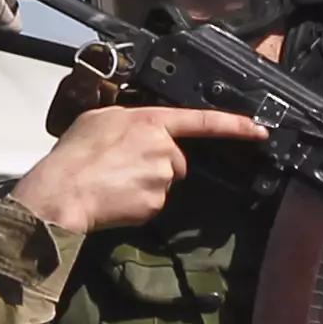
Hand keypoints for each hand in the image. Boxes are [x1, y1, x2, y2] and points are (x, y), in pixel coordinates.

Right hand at [10, 104, 266, 234]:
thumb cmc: (75, 153)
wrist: (63, 191)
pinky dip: (137, 203)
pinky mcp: (156, 205)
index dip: (234, 125)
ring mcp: (161, 179)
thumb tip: (138, 127)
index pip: (202, 121)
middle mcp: (163, 149)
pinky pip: (153, 204)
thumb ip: (129, 118)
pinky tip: (116, 198)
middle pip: (176, 160)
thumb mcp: (100, 118)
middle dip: (157, 164)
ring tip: (113, 181)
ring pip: (164, 182)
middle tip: (120, 166)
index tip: (259, 129)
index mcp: (151, 121)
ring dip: (145, 183)